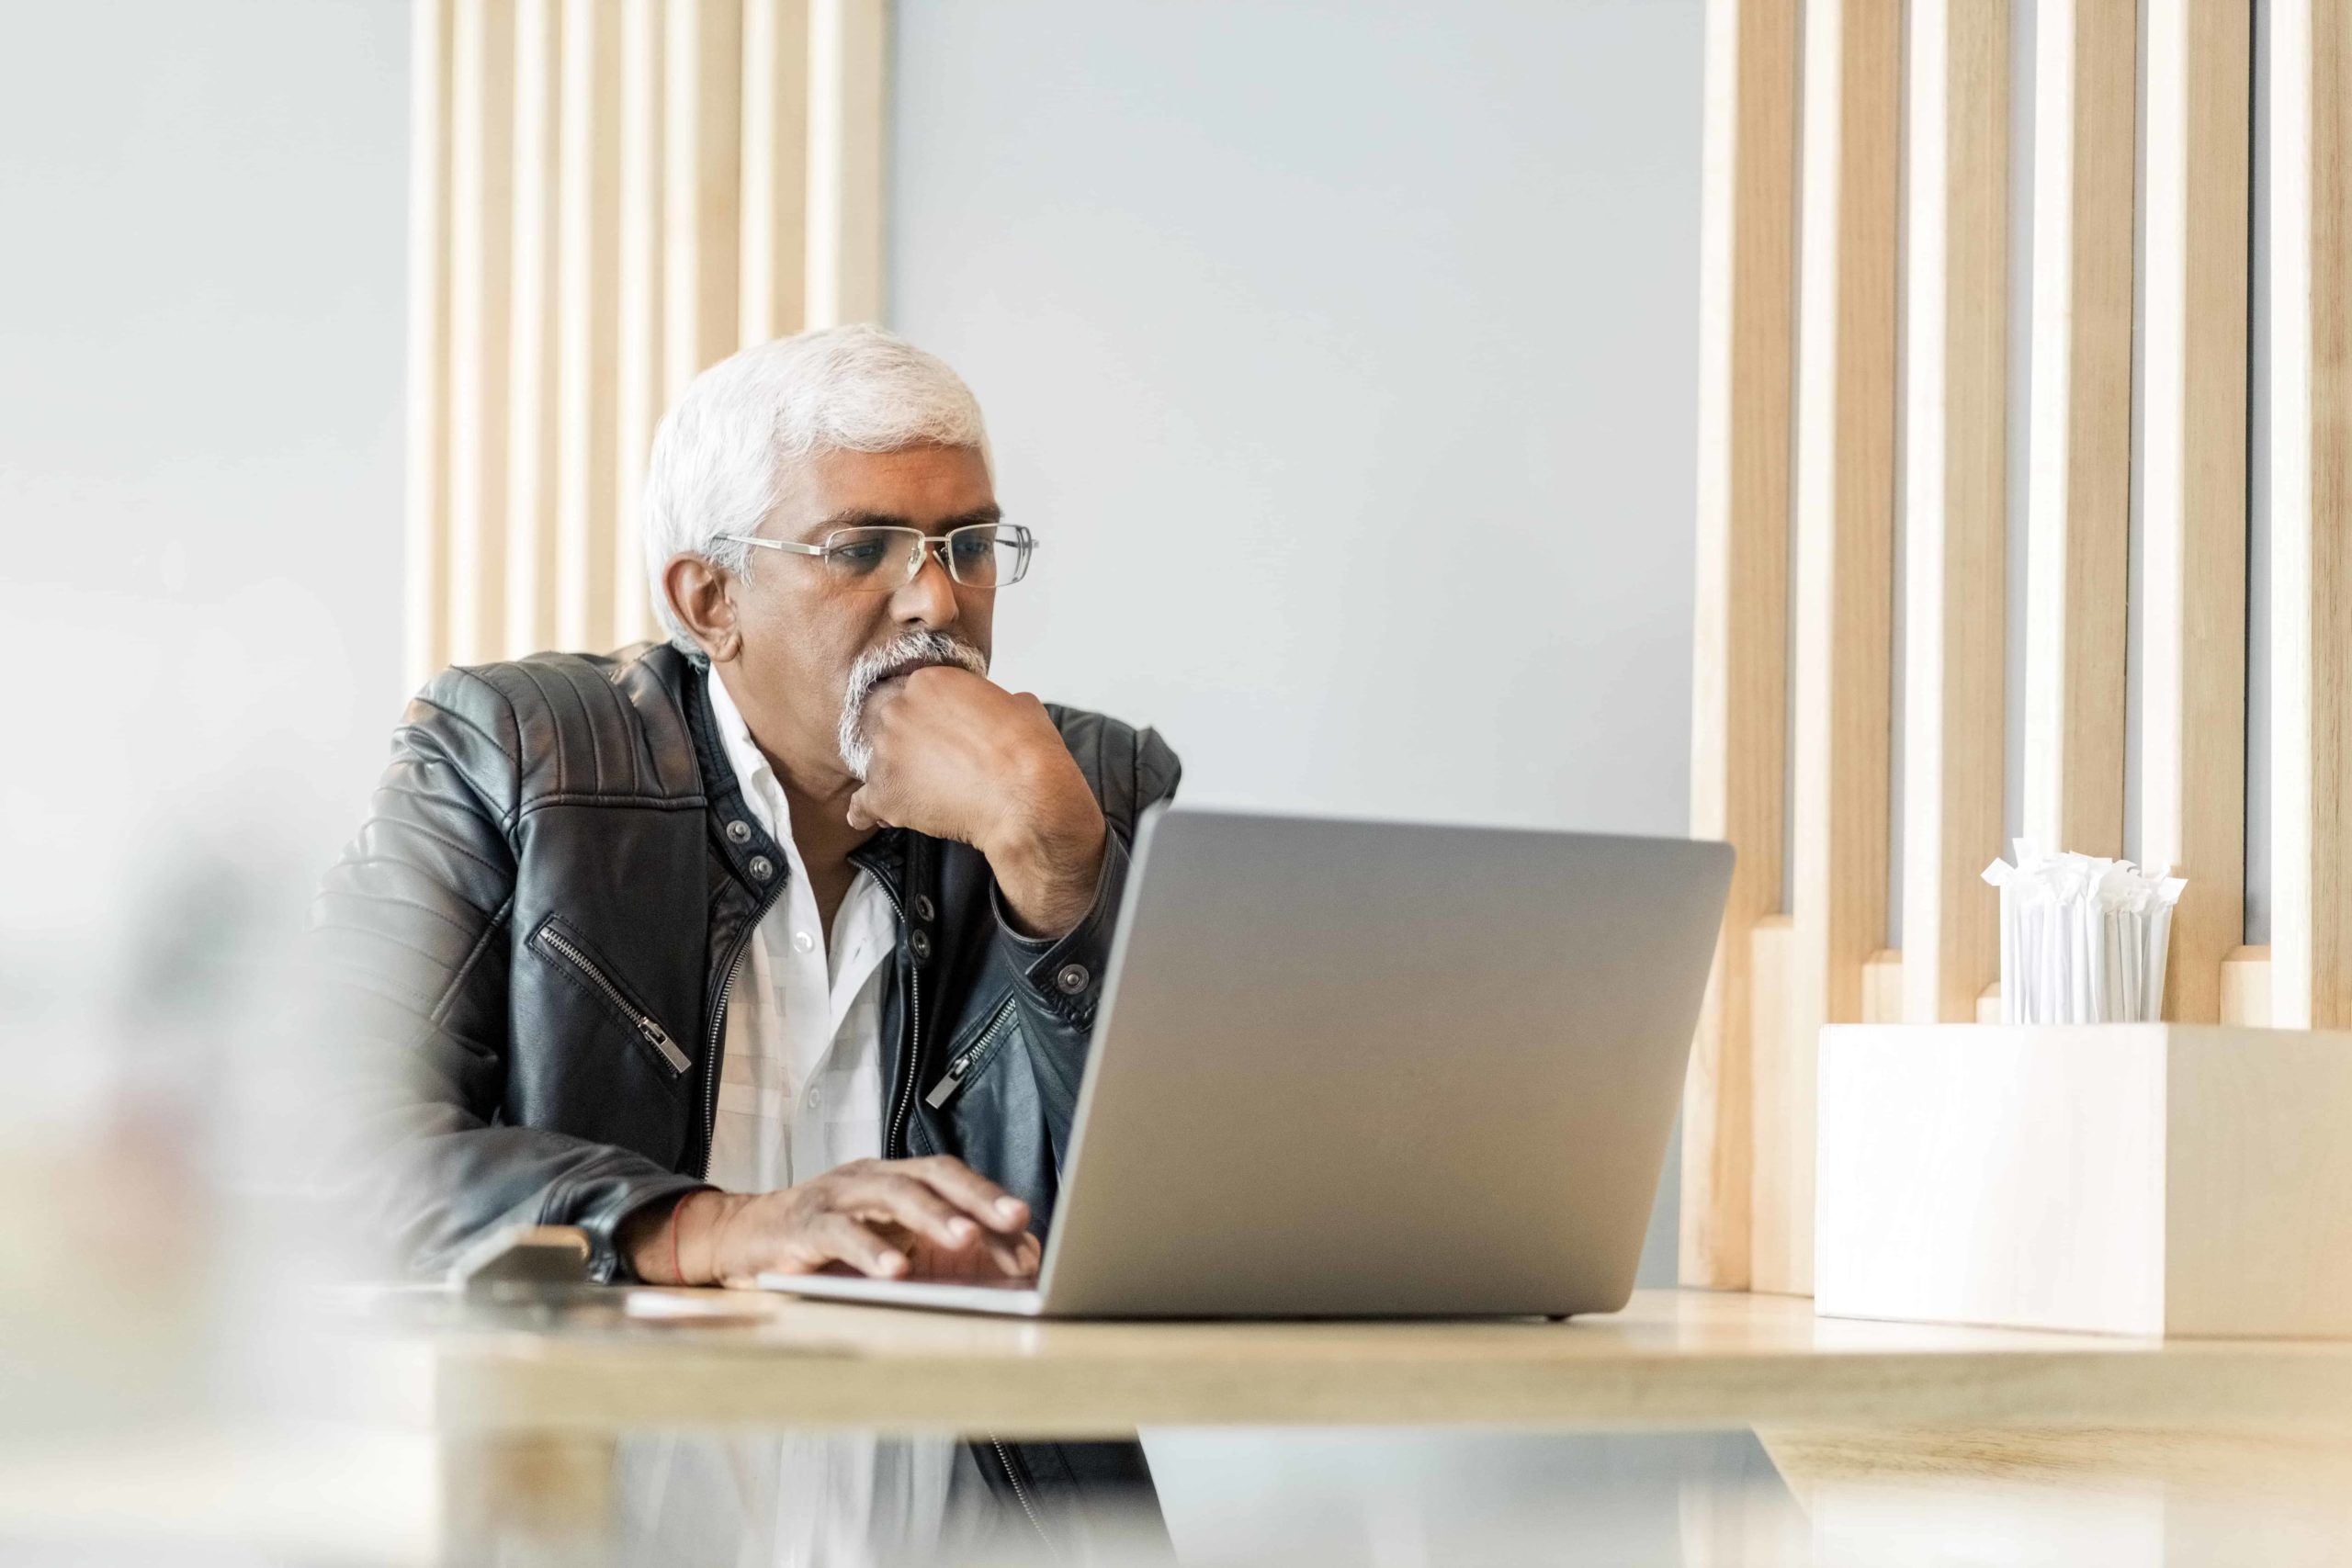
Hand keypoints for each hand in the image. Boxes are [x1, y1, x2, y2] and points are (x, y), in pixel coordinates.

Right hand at [627, 1157, 1040, 1286]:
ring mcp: (837, 1196)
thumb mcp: (890, 1244)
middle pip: (931, 1176)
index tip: (1027, 1229)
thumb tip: (1018, 1266)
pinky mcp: (803, 1225)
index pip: (952, 1178)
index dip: (990, 1200)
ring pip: (892, 1196)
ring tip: (966, 1238)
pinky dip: (871, 1250)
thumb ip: (944, 1251)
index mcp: (897, 1178)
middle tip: (1013, 1221)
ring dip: (933, 1216)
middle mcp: (871, 1177)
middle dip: (976, 1198)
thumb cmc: (828, 1245)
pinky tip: (896, 1271)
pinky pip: (841, 1233)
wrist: (744, 1239)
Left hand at [845, 665, 1107, 936]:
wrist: (1025, 799)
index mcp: (927, 681)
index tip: (932, 733)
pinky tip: (876, 817)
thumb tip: (1000, 710)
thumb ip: (994, 701)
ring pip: (873, 763)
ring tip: (917, 794)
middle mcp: (898, 710)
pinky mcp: (883, 794)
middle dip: (902, 743)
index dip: (921, 716)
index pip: (908, 694)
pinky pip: (860, 805)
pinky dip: (868, 813)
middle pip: (884, 724)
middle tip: (928, 763)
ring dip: (890, 777)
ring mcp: (885, 753)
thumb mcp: (1019, 704)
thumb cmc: (1027, 753)